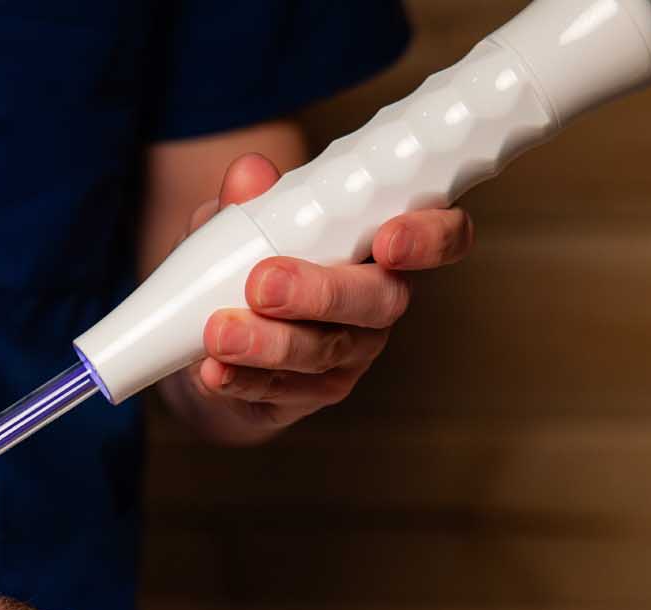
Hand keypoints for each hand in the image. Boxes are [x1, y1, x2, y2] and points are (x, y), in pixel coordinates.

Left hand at [159, 152, 473, 444]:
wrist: (209, 339)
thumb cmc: (245, 264)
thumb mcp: (238, 225)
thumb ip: (248, 201)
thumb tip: (250, 173)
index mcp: (380, 244)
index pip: (441, 236)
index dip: (430, 239)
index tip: (388, 241)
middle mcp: (379, 300)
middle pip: (379, 301)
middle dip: (321, 293)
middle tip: (264, 284)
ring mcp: (351, 353)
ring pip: (325, 352)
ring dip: (270, 343)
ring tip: (219, 332)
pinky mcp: (312, 394)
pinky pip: (284, 392)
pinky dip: (244, 380)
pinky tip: (213, 370)